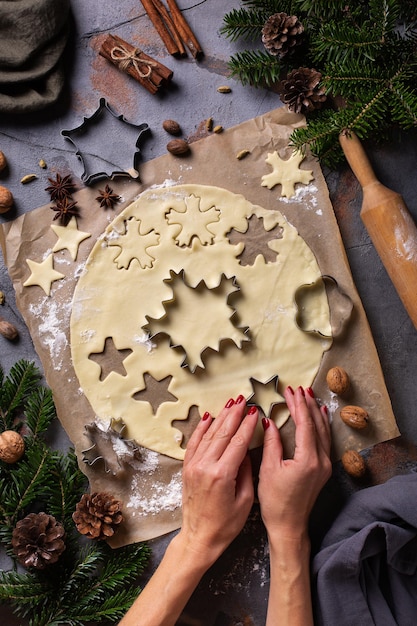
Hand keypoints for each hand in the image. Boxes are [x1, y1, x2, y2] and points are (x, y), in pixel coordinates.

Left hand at [178, 396, 258, 567]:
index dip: (247, 425)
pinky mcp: (187, 469)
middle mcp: (205, 466)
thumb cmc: (226, 525)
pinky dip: (201, 429)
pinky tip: (208, 417)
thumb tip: (245, 451)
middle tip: (244, 400)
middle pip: (222, 433)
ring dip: (220, 417)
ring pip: (208, 435)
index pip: (238, 442)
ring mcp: (193, 466)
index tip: (255, 412)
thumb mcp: (245, 501)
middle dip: (234, 414)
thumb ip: (246, 472)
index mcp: (222, 475)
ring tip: (230, 403)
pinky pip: (194, 443)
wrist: (199, 538)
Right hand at [258, 386, 330, 538]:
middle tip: (298, 389)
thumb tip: (269, 421)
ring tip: (309, 396)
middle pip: (317, 424)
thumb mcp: (268, 469)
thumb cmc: (275, 502)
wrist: (289, 527)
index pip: (304, 424)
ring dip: (315, 412)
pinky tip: (319, 417)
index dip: (297, 405)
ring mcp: (325, 465)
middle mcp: (321, 460)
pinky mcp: (323, 470)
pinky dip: (321, 425)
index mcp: (308, 459)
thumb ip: (271, 443)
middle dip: (307, 404)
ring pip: (324, 431)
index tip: (289, 391)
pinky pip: (325, 440)